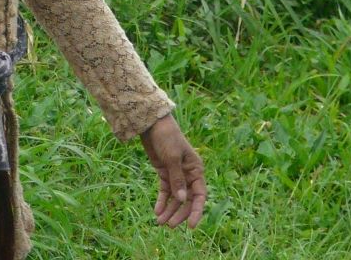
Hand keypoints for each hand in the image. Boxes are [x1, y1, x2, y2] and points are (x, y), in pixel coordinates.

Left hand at [140, 114, 206, 228]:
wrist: (151, 124)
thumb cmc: (166, 136)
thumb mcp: (172, 157)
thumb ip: (177, 179)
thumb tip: (182, 200)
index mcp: (196, 169)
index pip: (199, 195)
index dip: (196, 211)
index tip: (190, 226)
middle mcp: (188, 174)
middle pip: (187, 200)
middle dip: (179, 213)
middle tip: (169, 225)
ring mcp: (176, 174)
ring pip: (175, 198)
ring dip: (169, 210)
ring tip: (160, 222)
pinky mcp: (164, 173)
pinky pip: (165, 191)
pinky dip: (162, 201)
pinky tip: (157, 211)